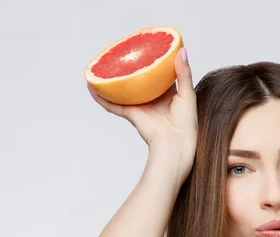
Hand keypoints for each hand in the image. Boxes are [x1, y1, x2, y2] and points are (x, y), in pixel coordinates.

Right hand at [87, 47, 197, 170]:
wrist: (175, 144)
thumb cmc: (185, 124)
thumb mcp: (188, 94)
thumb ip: (184, 73)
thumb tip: (181, 51)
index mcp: (167, 95)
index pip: (157, 75)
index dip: (152, 63)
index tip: (147, 49)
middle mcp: (152, 99)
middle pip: (137, 81)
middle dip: (129, 70)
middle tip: (122, 53)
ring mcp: (140, 106)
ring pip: (122, 91)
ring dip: (111, 81)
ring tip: (100, 68)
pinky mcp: (131, 114)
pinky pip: (113, 104)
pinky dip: (101, 97)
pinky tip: (92, 86)